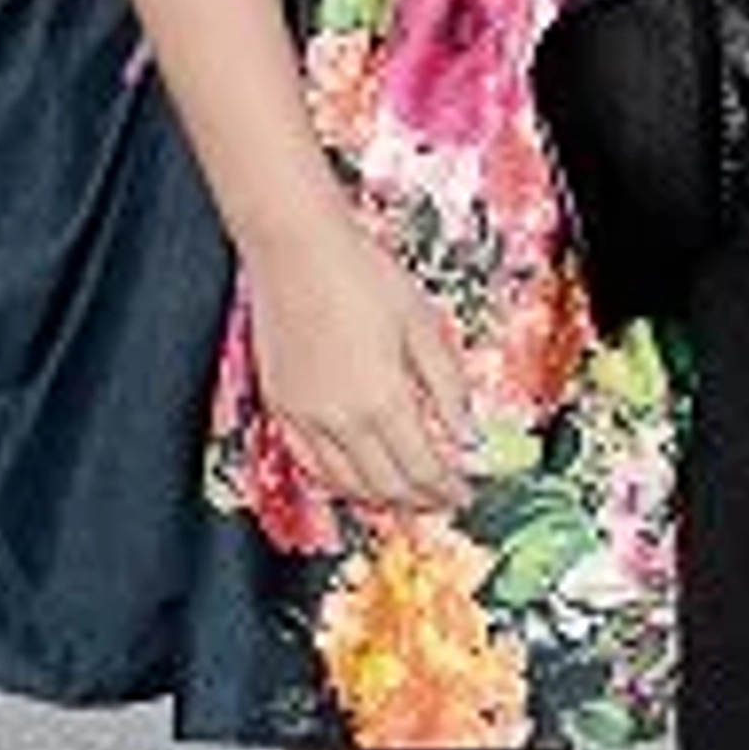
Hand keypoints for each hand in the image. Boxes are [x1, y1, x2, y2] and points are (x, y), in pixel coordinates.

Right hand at [246, 213, 473, 512]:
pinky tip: (352, 476)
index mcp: (382, 401)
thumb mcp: (423, 323)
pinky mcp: (280, 406)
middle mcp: (340, 421)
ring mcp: (304, 418)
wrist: (297, 248)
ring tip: (404, 496)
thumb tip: (468, 435)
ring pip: (343, 484)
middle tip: (440, 500)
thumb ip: (447, 385)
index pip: (420, 470)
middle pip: (384, 486)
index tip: (463, 493)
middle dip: (418, 501)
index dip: (445, 490)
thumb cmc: (363, 275)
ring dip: (378, 499)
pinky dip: (336, 481)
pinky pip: (309, 463)